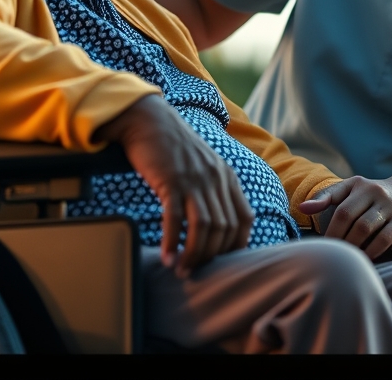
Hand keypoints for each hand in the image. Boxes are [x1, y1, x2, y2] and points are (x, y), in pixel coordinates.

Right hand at [97, 95, 253, 275]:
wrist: (147, 119)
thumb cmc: (171, 147)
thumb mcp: (203, 165)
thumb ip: (213, 188)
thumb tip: (214, 224)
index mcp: (227, 176)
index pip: (244, 219)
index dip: (236, 246)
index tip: (220, 261)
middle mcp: (215, 178)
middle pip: (224, 229)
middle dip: (210, 256)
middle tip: (194, 271)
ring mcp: (194, 179)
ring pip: (204, 228)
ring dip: (193, 254)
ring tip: (180, 269)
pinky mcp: (171, 180)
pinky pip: (175, 219)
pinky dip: (172, 243)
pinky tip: (166, 256)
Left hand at [299, 176, 391, 260]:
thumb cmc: (375, 195)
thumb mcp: (353, 189)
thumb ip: (327, 197)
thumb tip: (301, 208)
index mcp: (360, 186)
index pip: (340, 209)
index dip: (330, 230)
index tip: (323, 246)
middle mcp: (376, 193)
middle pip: (351, 220)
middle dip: (340, 240)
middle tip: (333, 256)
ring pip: (366, 229)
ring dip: (354, 247)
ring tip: (346, 259)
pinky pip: (385, 239)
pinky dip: (373, 251)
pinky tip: (365, 260)